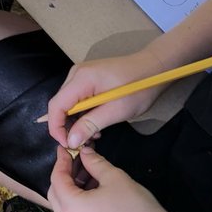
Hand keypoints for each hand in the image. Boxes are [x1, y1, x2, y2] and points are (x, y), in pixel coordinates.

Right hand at [45, 48, 166, 147]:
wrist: (155, 67)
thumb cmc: (138, 88)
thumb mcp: (116, 110)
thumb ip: (90, 124)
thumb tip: (71, 141)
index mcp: (81, 79)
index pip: (56, 105)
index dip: (56, 128)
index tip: (68, 145)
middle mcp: (76, 73)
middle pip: (60, 104)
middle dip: (68, 126)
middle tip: (84, 142)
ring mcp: (82, 74)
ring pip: (68, 103)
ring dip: (77, 121)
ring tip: (95, 134)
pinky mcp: (89, 77)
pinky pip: (77, 98)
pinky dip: (83, 113)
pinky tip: (96, 122)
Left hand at [46, 145, 168, 211]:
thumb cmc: (133, 205)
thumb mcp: (113, 177)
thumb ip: (94, 162)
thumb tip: (84, 152)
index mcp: (72, 206)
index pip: (57, 179)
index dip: (61, 160)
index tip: (66, 147)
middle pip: (55, 193)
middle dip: (63, 173)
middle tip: (76, 158)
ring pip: (64, 204)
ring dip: (71, 186)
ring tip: (88, 169)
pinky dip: (77, 198)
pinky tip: (94, 186)